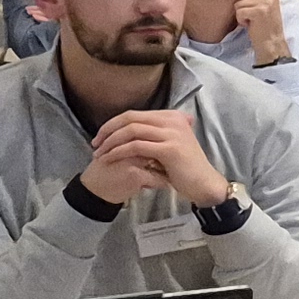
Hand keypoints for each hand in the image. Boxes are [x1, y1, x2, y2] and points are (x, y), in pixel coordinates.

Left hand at [85, 108, 227, 209]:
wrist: (204, 183)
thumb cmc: (184, 167)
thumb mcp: (169, 144)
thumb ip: (153, 134)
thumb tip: (126, 131)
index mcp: (172, 116)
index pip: (133, 114)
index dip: (112, 124)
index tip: (100, 137)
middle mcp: (173, 120)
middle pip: (130, 118)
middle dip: (107, 130)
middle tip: (95, 144)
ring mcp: (172, 134)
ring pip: (131, 131)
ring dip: (110, 142)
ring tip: (99, 154)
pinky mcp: (169, 149)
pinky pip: (136, 146)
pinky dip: (118, 152)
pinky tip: (110, 159)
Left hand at [235, 0, 289, 59]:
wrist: (271, 41)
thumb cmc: (262, 23)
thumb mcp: (261, 2)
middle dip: (241, 2)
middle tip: (247, 11)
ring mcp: (265, 1)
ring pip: (239, 2)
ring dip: (241, 13)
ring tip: (252, 20)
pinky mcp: (259, 10)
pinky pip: (239, 11)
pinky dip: (241, 20)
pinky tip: (251, 24)